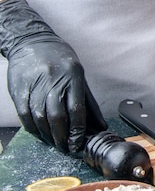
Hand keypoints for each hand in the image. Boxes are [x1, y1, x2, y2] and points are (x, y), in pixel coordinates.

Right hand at [0, 0, 106, 154]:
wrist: (31, 42)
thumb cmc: (60, 60)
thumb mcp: (80, 75)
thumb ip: (88, 102)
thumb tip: (99, 125)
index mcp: (73, 77)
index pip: (76, 109)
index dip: (77, 130)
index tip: (78, 143)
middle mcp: (53, 81)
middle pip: (57, 116)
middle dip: (62, 137)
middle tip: (66, 148)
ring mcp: (34, 85)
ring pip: (40, 118)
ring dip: (47, 136)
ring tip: (55, 144)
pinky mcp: (19, 89)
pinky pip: (25, 114)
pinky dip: (32, 128)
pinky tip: (40, 133)